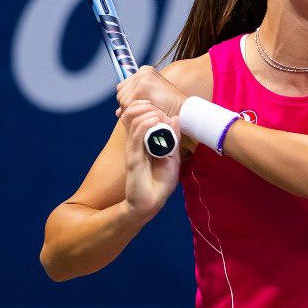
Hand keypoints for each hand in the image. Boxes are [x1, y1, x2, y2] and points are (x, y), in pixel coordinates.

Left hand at [115, 65, 185, 118]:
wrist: (185, 110)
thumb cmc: (169, 109)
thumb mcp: (149, 103)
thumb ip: (133, 103)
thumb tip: (117, 112)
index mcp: (144, 72)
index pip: (123, 88)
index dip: (127, 102)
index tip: (137, 109)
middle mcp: (143, 71)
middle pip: (120, 92)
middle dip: (127, 106)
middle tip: (140, 112)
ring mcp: (143, 76)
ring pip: (123, 98)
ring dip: (131, 109)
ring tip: (145, 112)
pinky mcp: (143, 84)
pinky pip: (128, 103)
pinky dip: (135, 111)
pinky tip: (146, 112)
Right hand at [120, 99, 180, 217]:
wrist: (152, 201)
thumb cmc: (162, 180)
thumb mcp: (173, 155)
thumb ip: (173, 137)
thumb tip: (175, 117)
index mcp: (144, 139)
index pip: (140, 114)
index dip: (150, 106)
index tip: (165, 109)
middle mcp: (136, 141)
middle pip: (134, 112)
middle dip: (148, 106)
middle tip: (161, 110)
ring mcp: (132, 148)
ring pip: (134, 120)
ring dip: (147, 113)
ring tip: (159, 115)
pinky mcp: (132, 157)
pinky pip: (136, 136)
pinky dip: (145, 125)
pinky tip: (155, 121)